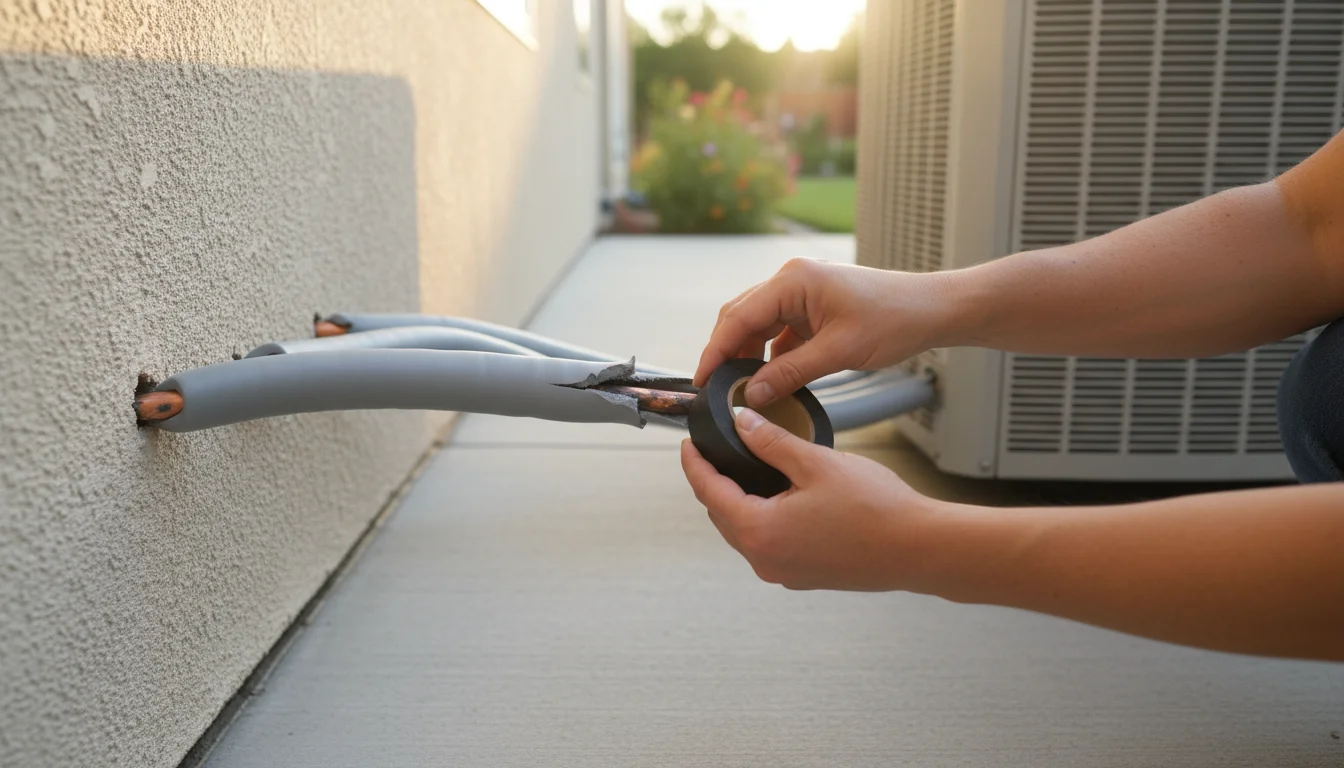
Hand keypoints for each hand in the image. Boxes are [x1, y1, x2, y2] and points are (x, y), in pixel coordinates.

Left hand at [680, 407, 939, 590]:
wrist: (920, 549)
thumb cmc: (877, 511)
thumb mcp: (816, 463)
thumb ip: (771, 442)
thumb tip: (742, 423)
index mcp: (760, 532)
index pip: (709, 492)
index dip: (695, 464)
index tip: (688, 445)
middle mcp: (765, 559)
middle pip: (722, 515)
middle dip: (715, 483)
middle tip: (715, 452)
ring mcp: (784, 572)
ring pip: (744, 532)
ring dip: (740, 503)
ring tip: (746, 470)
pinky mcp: (803, 576)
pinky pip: (769, 544)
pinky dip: (763, 519)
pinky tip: (779, 497)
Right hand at [693, 258, 955, 407]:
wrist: (931, 309)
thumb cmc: (894, 319)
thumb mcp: (838, 352)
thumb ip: (790, 373)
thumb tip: (752, 394)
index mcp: (794, 280)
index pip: (739, 317)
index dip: (716, 350)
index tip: (702, 379)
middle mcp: (792, 280)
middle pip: (742, 317)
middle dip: (727, 352)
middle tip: (715, 388)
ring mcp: (802, 292)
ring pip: (759, 325)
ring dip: (749, 355)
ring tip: (741, 388)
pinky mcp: (813, 307)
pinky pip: (780, 331)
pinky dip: (771, 355)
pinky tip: (770, 379)